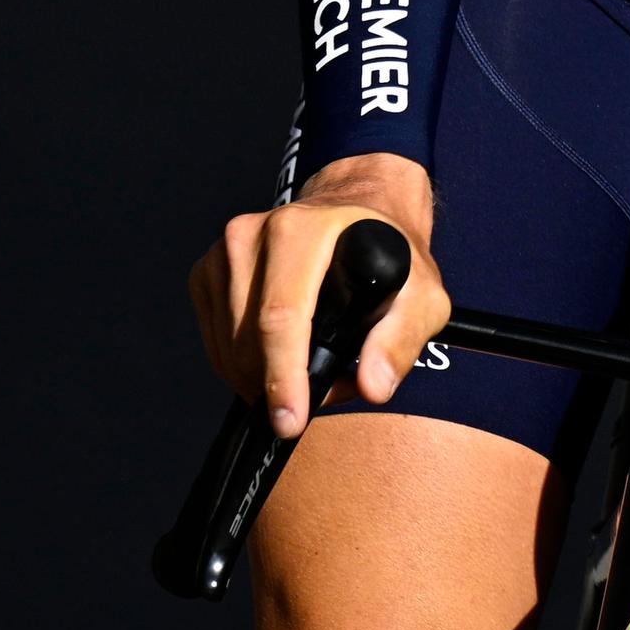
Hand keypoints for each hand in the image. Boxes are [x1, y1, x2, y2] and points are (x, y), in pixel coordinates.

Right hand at [188, 152, 444, 438]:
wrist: (356, 209)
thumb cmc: (389, 250)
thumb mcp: (421, 290)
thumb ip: (403, 337)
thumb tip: (374, 385)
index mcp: (303, 230)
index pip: (281, 317)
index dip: (284, 376)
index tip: (291, 420)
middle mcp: (253, 234)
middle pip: (251, 341)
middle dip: (285, 386)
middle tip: (333, 391)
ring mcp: (223, 253)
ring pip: (229, 349)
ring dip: (266, 379)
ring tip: (317, 368)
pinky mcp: (207, 273)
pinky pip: (218, 343)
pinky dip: (246, 365)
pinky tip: (286, 356)